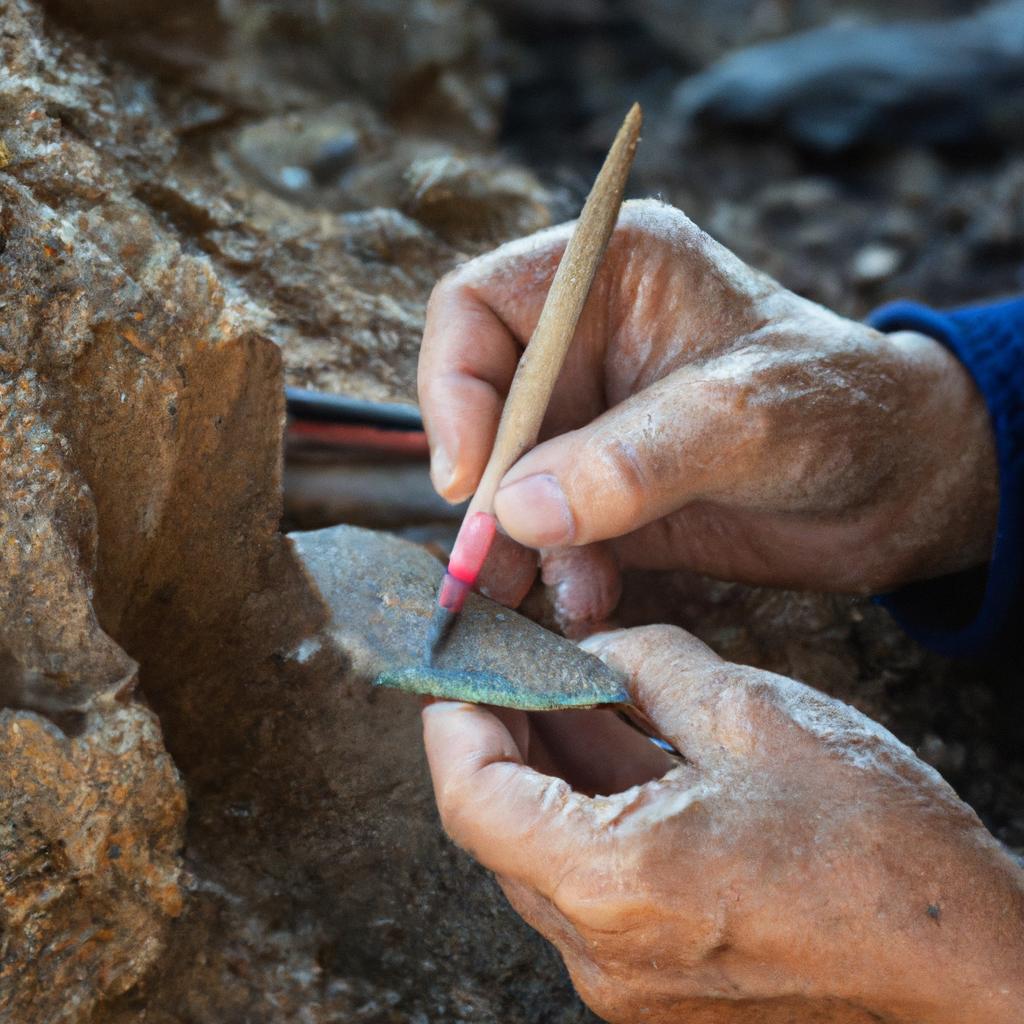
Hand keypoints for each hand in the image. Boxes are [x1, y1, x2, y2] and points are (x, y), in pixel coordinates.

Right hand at [418, 199, 996, 630]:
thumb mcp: (748, 419)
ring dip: (517, 544)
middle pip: (481, 407)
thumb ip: (634, 461)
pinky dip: (559, 570)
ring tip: (553, 592)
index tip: (468, 481)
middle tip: (489, 565)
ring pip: (506, 481)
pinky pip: (548, 532)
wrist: (904, 485)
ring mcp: (593, 421)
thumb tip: (515, 510)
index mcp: (609, 273)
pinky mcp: (607, 490)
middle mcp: (586, 342)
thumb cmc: (845, 410)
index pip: (476, 307)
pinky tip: (592, 598)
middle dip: (485, 490)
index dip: (452, 388)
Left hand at [423, 626, 1023, 1023]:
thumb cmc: (885, 856)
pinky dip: (594, 820)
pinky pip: (594, 892)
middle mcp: (603, 953)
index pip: (471, 797)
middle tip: (524, 670)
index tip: (464, 670)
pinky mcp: (665, 990)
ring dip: (554, 776)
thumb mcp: (756, 714)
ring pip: (547, 859)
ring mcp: (631, 983)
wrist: (979, 979)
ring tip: (578, 698)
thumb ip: (651, 664)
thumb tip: (599, 648)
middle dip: (506, 738)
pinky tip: (625, 756)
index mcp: (613, 884)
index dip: (455, 720)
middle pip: (502, 829)